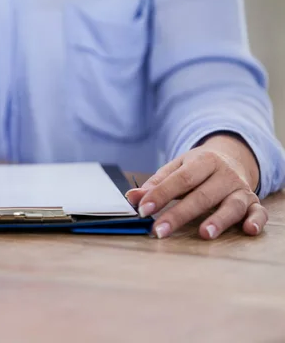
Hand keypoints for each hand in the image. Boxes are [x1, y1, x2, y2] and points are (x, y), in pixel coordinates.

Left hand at [125, 134, 266, 238]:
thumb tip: (131, 197)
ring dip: (218, 220)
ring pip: (231, 205)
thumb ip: (156, 184)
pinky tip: (248, 230)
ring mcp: (240, 189)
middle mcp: (224, 174)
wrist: (232, 157)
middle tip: (159, 230)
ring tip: (203, 233)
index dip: (161, 194)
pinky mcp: (253, 202)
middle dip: (179, 214)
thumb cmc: (197, 168)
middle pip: (202, 195)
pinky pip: (259, 212)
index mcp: (203, 161)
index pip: (180, 179)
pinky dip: (256, 221)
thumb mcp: (176, 168)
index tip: (143, 209)